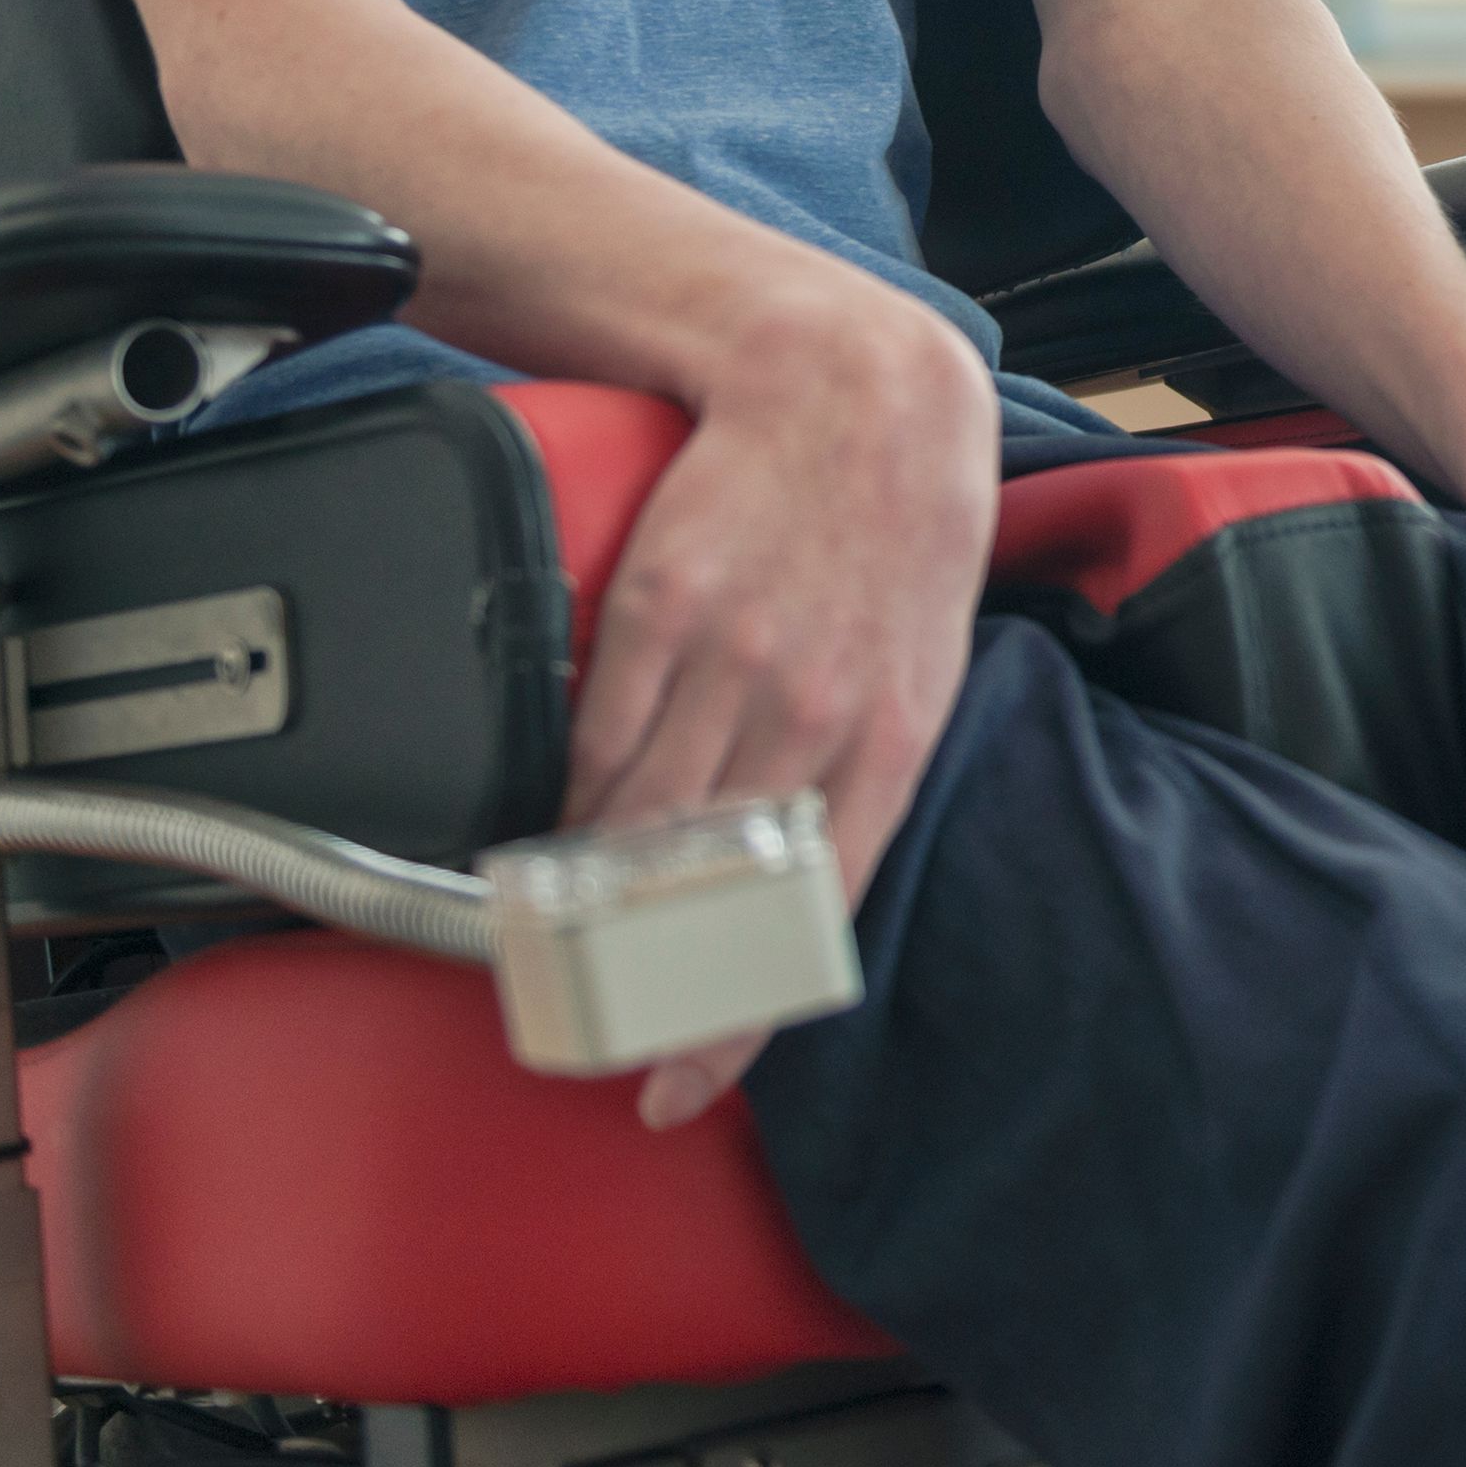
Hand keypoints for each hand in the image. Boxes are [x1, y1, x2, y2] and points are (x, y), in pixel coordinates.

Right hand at [567, 288, 1002, 1127]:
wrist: (848, 383)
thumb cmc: (897, 525)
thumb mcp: (921, 658)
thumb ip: (862, 766)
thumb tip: (802, 870)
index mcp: (887, 740)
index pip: (805, 919)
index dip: (732, 1017)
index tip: (677, 1082)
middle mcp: (809, 715)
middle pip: (706, 895)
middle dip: (642, 985)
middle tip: (592, 1034)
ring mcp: (730, 665)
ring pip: (637, 827)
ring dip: (584, 907)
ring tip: (550, 955)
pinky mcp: (659, 613)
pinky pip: (596, 741)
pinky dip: (563, 806)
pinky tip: (544, 842)